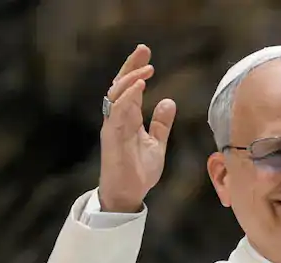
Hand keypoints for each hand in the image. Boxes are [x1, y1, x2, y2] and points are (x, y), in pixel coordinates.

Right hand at [99, 44, 176, 212]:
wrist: (128, 194)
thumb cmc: (138, 171)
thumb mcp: (156, 144)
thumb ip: (161, 124)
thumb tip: (168, 101)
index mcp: (128, 118)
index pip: (130, 88)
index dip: (136, 70)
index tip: (146, 55)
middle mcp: (118, 119)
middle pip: (120, 85)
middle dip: (130, 66)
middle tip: (143, 50)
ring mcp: (113, 127)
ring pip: (116, 95)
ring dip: (131, 79)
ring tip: (146, 69)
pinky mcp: (112, 137)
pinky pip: (117, 112)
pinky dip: (127, 97)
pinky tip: (139, 87)